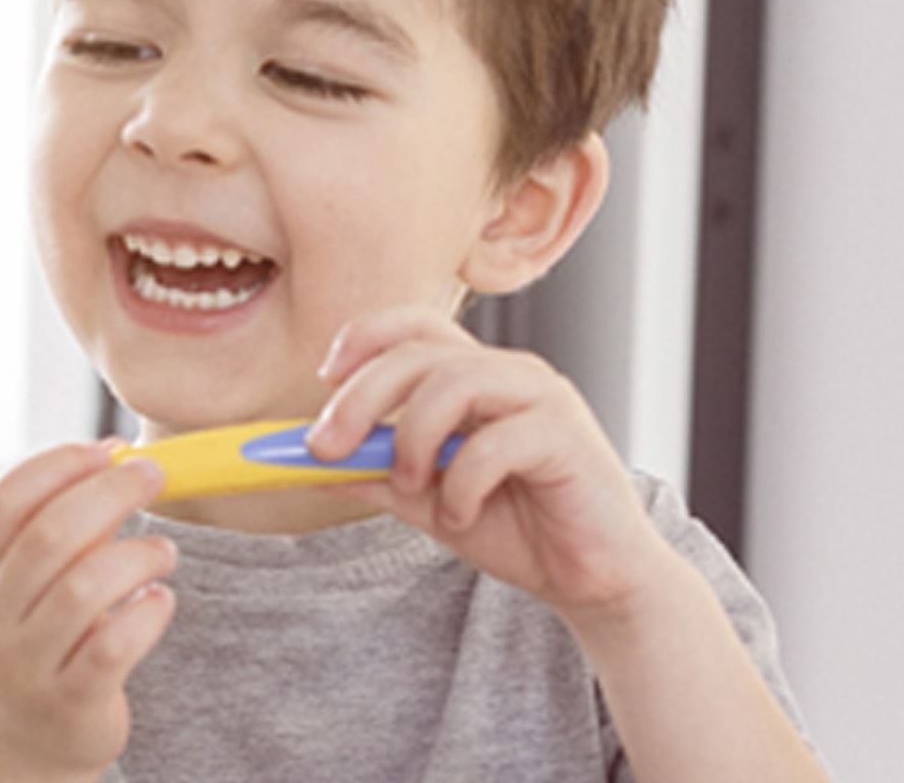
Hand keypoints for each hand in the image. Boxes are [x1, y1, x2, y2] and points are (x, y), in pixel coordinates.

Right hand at [0, 440, 178, 781]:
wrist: (26, 744)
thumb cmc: (41, 642)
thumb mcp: (28, 585)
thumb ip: (63, 526)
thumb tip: (115, 456)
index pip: (1, 503)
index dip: (55, 466)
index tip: (104, 451)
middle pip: (47, 537)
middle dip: (108, 494)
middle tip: (152, 475)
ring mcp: (28, 663)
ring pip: (84, 589)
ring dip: (136, 555)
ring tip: (164, 553)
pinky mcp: (71, 699)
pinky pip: (113, 645)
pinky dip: (147, 613)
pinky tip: (159, 602)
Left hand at [305, 306, 671, 620]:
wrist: (594, 578)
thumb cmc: (522, 530)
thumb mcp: (430, 503)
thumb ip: (377, 477)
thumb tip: (309, 463)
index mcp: (478, 378)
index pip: (416, 326)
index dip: (364, 338)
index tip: (324, 379)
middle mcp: (510, 375)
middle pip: (422, 351)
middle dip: (362, 396)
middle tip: (325, 446)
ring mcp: (542, 400)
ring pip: (456, 382)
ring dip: (413, 438)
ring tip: (412, 487)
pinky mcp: (566, 437)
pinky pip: (496, 441)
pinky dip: (462, 482)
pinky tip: (463, 515)